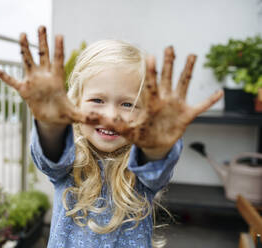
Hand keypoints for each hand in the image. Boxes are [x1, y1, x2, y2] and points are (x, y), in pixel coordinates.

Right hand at [0, 26, 98, 124]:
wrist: (51, 119)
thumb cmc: (63, 114)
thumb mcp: (74, 116)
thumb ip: (85, 116)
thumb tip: (98, 120)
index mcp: (57, 79)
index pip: (59, 61)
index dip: (59, 49)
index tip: (59, 35)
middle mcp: (45, 76)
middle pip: (43, 55)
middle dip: (42, 41)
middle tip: (41, 26)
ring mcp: (33, 81)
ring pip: (28, 61)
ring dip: (24, 49)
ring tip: (22, 35)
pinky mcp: (24, 89)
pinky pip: (12, 81)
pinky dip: (4, 76)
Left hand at [103, 47, 222, 156]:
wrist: (154, 144)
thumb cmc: (140, 135)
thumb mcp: (126, 130)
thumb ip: (112, 124)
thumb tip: (90, 118)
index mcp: (151, 103)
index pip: (151, 85)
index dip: (152, 72)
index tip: (151, 56)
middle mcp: (164, 100)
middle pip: (167, 79)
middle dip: (169, 64)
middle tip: (170, 47)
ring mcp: (176, 106)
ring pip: (183, 85)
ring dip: (188, 72)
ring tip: (193, 55)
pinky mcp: (186, 116)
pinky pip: (200, 107)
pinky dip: (209, 101)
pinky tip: (220, 92)